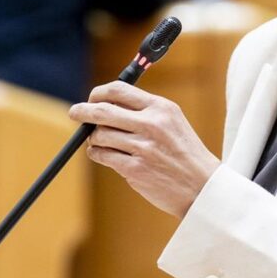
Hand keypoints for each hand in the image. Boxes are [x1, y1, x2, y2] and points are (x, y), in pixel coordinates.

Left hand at [69, 82, 219, 217]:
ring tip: (98, 142)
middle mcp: (151, 124)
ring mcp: (143, 148)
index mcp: (161, 108)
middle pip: (103, 110)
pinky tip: (102, 154)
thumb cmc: (184, 154)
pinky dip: (97, 153)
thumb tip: (107, 105)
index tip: (92, 98)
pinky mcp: (135, 169)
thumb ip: (144, 111)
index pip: (120, 90)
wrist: (202, 187)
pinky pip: (102, 155)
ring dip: (93, 138)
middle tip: (74, 113)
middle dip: (83, 111)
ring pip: (99, 135)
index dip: (99, 92)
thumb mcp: (172, 122)